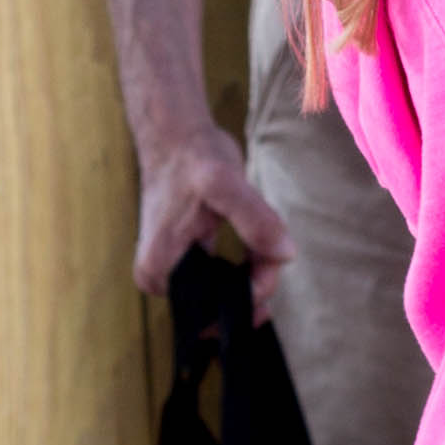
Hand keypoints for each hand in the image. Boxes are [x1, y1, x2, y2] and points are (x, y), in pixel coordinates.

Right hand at [134, 119, 294, 322]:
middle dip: (254, 283)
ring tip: (267, 244)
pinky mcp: (186, 259)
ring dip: (254, 273)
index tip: (274, 263)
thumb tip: (284, 255)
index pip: (212, 308)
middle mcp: (160, 278)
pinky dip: (247, 266)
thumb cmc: (194, 159)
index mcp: (160, 270)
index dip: (251, 293)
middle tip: (275, 251)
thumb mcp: (226, 184)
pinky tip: (260, 248)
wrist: (176, 136)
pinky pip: (222, 277)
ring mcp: (172, 270)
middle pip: (219, 303)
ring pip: (225, 290)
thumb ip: (255, 220)